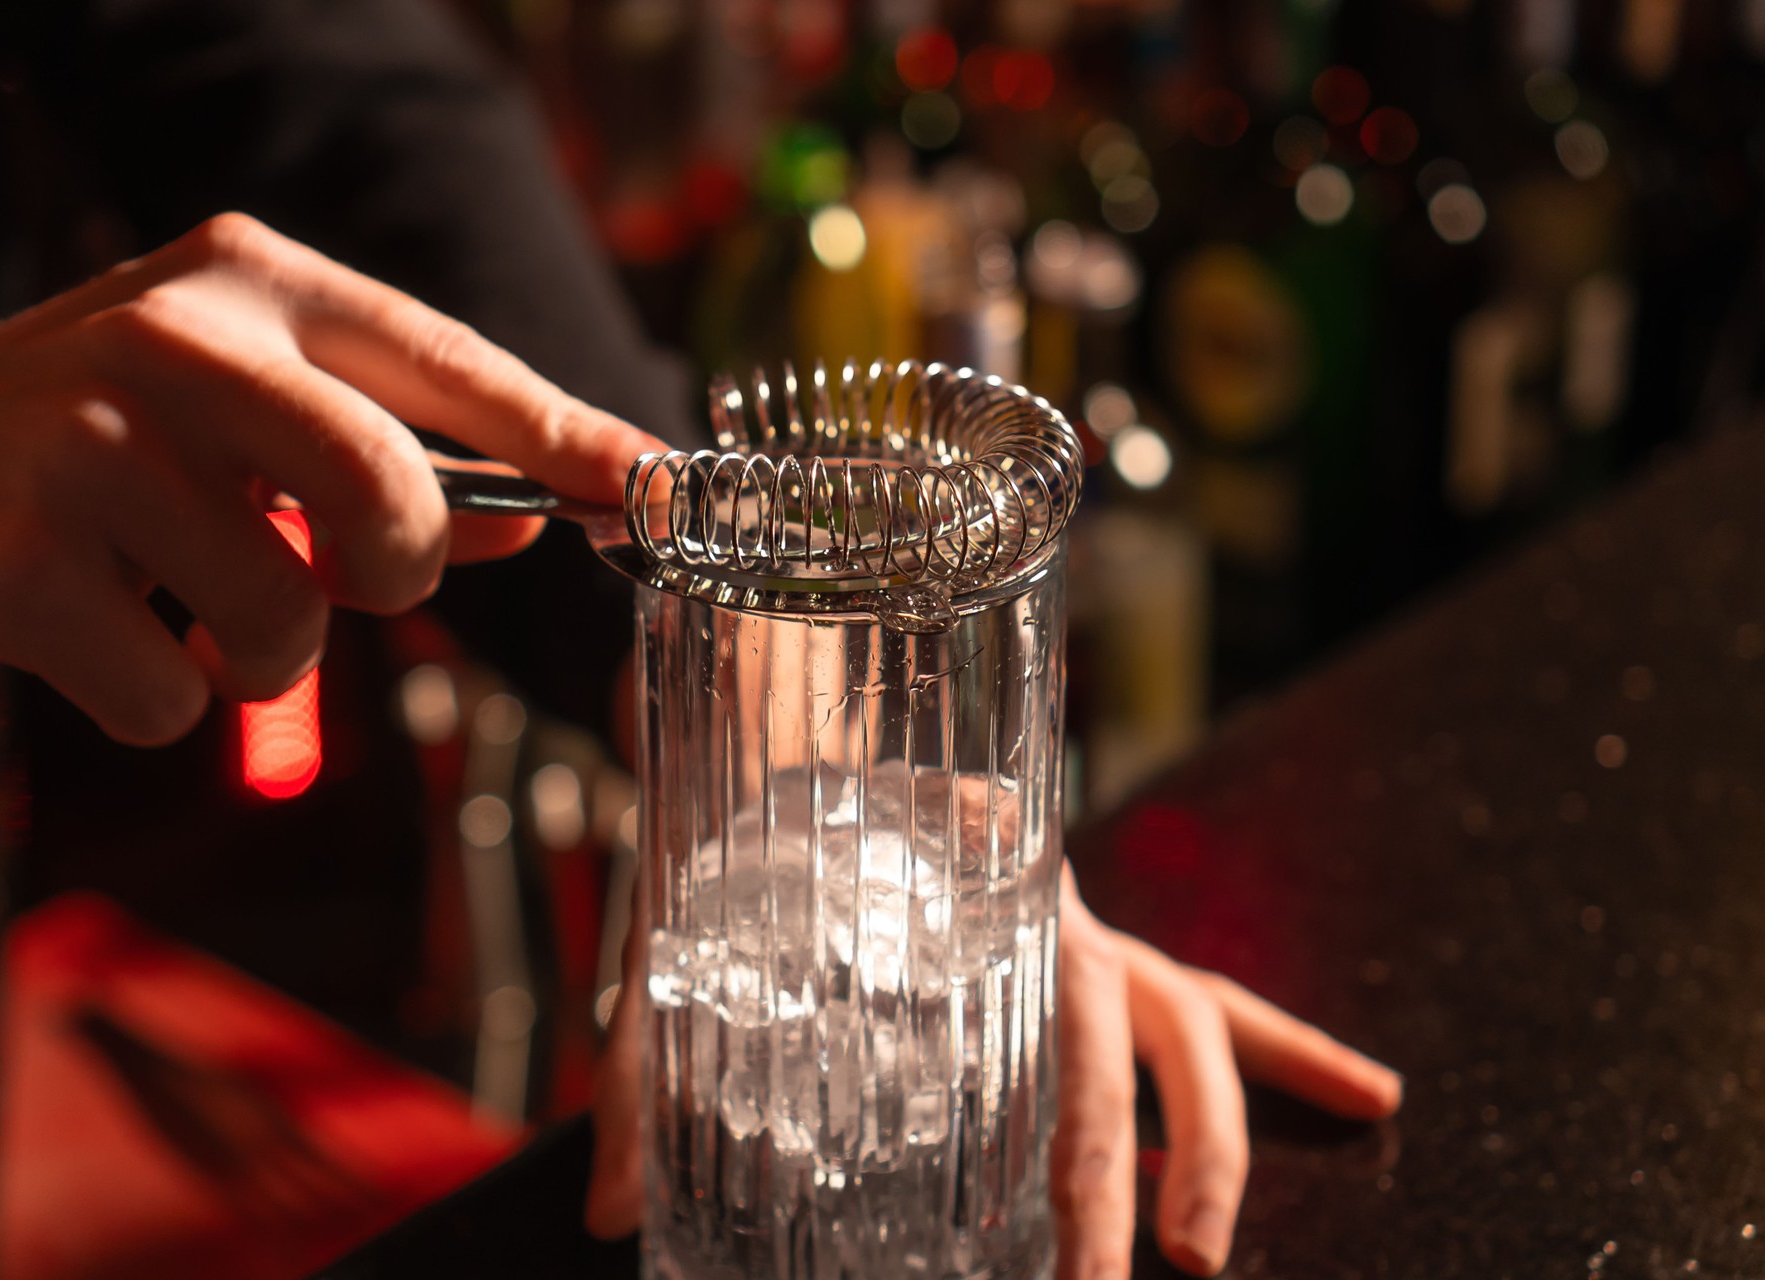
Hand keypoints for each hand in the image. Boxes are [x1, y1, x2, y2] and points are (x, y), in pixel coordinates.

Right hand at [0, 213, 660, 744]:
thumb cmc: (89, 435)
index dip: (566, 434)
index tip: (657, 488)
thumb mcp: (238, 405)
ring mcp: (88, 447)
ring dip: (262, 656)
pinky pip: (178, 701)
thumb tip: (535, 513)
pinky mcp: (18, 562)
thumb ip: (388, 451)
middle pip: (387, 493)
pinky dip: (162, 702)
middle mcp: (176, 339)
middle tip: (328, 571)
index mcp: (252, 282)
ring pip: (288, 617)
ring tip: (185, 609)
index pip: (449, 360)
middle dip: (387, 569)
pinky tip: (97, 635)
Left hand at [583, 863, 1401, 1278]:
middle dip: (1117, 1175)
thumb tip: (613, 1216)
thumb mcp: (688, 935)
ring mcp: (1094, 926)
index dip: (1057, 1146)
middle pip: (1108, 1041)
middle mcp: (1044, 912)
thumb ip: (648, 1062)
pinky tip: (1374, 1096)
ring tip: (1202, 1252)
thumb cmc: (756, 832)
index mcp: (951, 907)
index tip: (1066, 1251)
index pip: (1019, 1023)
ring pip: (1188, 1024)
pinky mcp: (1112, 946)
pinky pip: (1221, 1001)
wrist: (801, 702)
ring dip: (1212, 1139)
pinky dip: (1295, 1049)